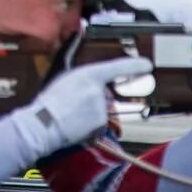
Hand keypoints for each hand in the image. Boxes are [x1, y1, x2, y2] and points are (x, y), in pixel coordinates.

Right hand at [7, 56, 152, 161]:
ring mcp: (100, 108)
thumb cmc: (48, 102)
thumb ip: (82, 78)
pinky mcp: (100, 125)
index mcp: (87, 74)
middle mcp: (98, 90)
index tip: (148, 65)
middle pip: (104, 94)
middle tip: (70, 104)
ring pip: (100, 111)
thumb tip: (94, 81)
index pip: (116, 68)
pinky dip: (89, 127)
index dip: (133, 65)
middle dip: (93, 100)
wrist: (43, 125)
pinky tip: (74, 125)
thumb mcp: (63, 79)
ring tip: (69, 115)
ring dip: (89, 114)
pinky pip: (98, 125)